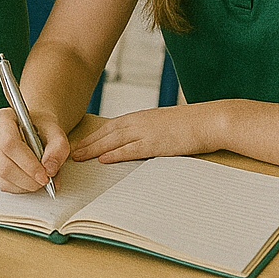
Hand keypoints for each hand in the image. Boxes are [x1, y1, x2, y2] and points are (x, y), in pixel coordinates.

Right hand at [0, 105, 68, 192]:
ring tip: (39, 180)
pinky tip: (30, 181)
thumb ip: (58, 147)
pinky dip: (19, 188)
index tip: (44, 174)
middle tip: (45, 180)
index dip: (27, 162)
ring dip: (25, 184)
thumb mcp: (55, 132)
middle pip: (4, 163)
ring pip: (2, 177)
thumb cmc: (41, 128)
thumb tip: (50, 168)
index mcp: (3, 119)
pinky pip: (2, 184)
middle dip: (28, 178)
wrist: (36, 129)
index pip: (9, 143)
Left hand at [71, 104, 221, 163]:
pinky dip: (115, 154)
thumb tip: (137, 142)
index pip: (110, 126)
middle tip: (70, 151)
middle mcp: (138, 122)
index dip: (93, 135)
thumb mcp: (162, 125)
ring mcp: (146, 132)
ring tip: (78, 156)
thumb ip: (147, 131)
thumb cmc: (188, 125)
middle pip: (106, 133)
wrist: (207, 121)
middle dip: (87, 142)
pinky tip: (103, 159)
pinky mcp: (156, 144)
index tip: (80, 142)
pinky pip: (131, 150)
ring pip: (113, 141)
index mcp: (140, 117)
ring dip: (94, 149)